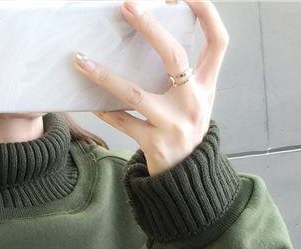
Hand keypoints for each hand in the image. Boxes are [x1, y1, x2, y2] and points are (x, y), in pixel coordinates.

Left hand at [72, 0, 228, 176]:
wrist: (187, 179)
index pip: (218, 41)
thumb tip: (155, 36)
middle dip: (150, 28)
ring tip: (81, 61)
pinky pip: (123, 121)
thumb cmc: (186, 131)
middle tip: (128, 6)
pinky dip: (104, 110)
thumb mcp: (196, 101)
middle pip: (174, 56)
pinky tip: (89, 101)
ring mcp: (174, 124)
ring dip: (104, 76)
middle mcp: (194, 102)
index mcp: (207, 86)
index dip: (207, 12)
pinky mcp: (154, 143)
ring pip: (135, 93)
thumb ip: (185, 74)